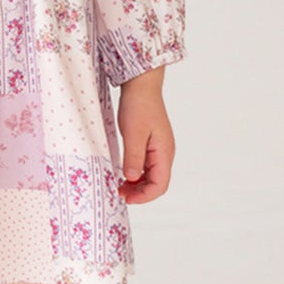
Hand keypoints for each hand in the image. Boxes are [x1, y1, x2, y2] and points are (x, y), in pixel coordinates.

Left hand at [116, 73, 174, 204]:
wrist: (141, 85)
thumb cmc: (139, 105)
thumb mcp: (133, 133)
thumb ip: (134, 157)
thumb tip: (132, 178)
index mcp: (164, 152)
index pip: (160, 185)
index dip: (144, 196)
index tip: (126, 198)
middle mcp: (164, 152)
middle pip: (156, 183)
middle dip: (139, 192)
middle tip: (119, 193)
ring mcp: (158, 148)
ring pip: (151, 175)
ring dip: (137, 184)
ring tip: (119, 184)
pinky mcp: (150, 143)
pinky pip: (146, 165)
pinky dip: (135, 172)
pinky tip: (123, 172)